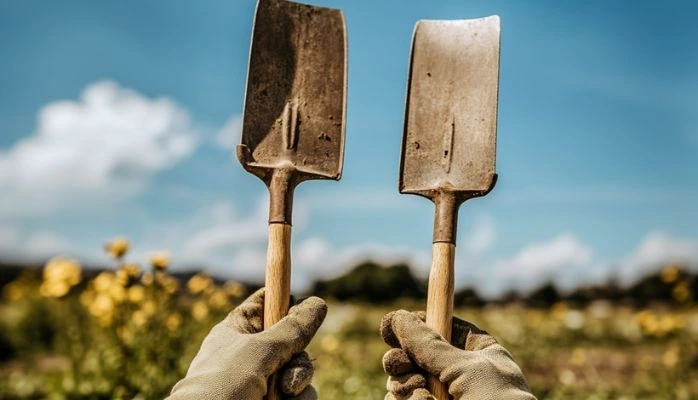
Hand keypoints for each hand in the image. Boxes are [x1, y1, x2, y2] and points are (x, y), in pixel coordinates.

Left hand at [168, 288, 326, 399]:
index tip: (304, 304)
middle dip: (297, 356)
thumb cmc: (222, 388)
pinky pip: (303, 395)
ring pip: (301, 371)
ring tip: (278, 396)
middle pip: (294, 340)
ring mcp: (264, 381)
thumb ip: (291, 329)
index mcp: (238, 331)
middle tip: (286, 368)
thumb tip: (318, 303)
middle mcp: (253, 354)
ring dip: (298, 381)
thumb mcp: (258, 352)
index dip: (287, 300)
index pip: (267, 302)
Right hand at [380, 310, 535, 399]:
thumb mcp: (467, 369)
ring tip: (421, 394)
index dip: (416, 324)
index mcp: (477, 354)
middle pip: (412, 354)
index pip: (440, 326)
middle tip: (400, 364)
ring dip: (403, 385)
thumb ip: (429, 344)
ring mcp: (441, 398)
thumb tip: (398, 317)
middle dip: (401, 358)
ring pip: (401, 382)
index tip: (392, 325)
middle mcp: (457, 375)